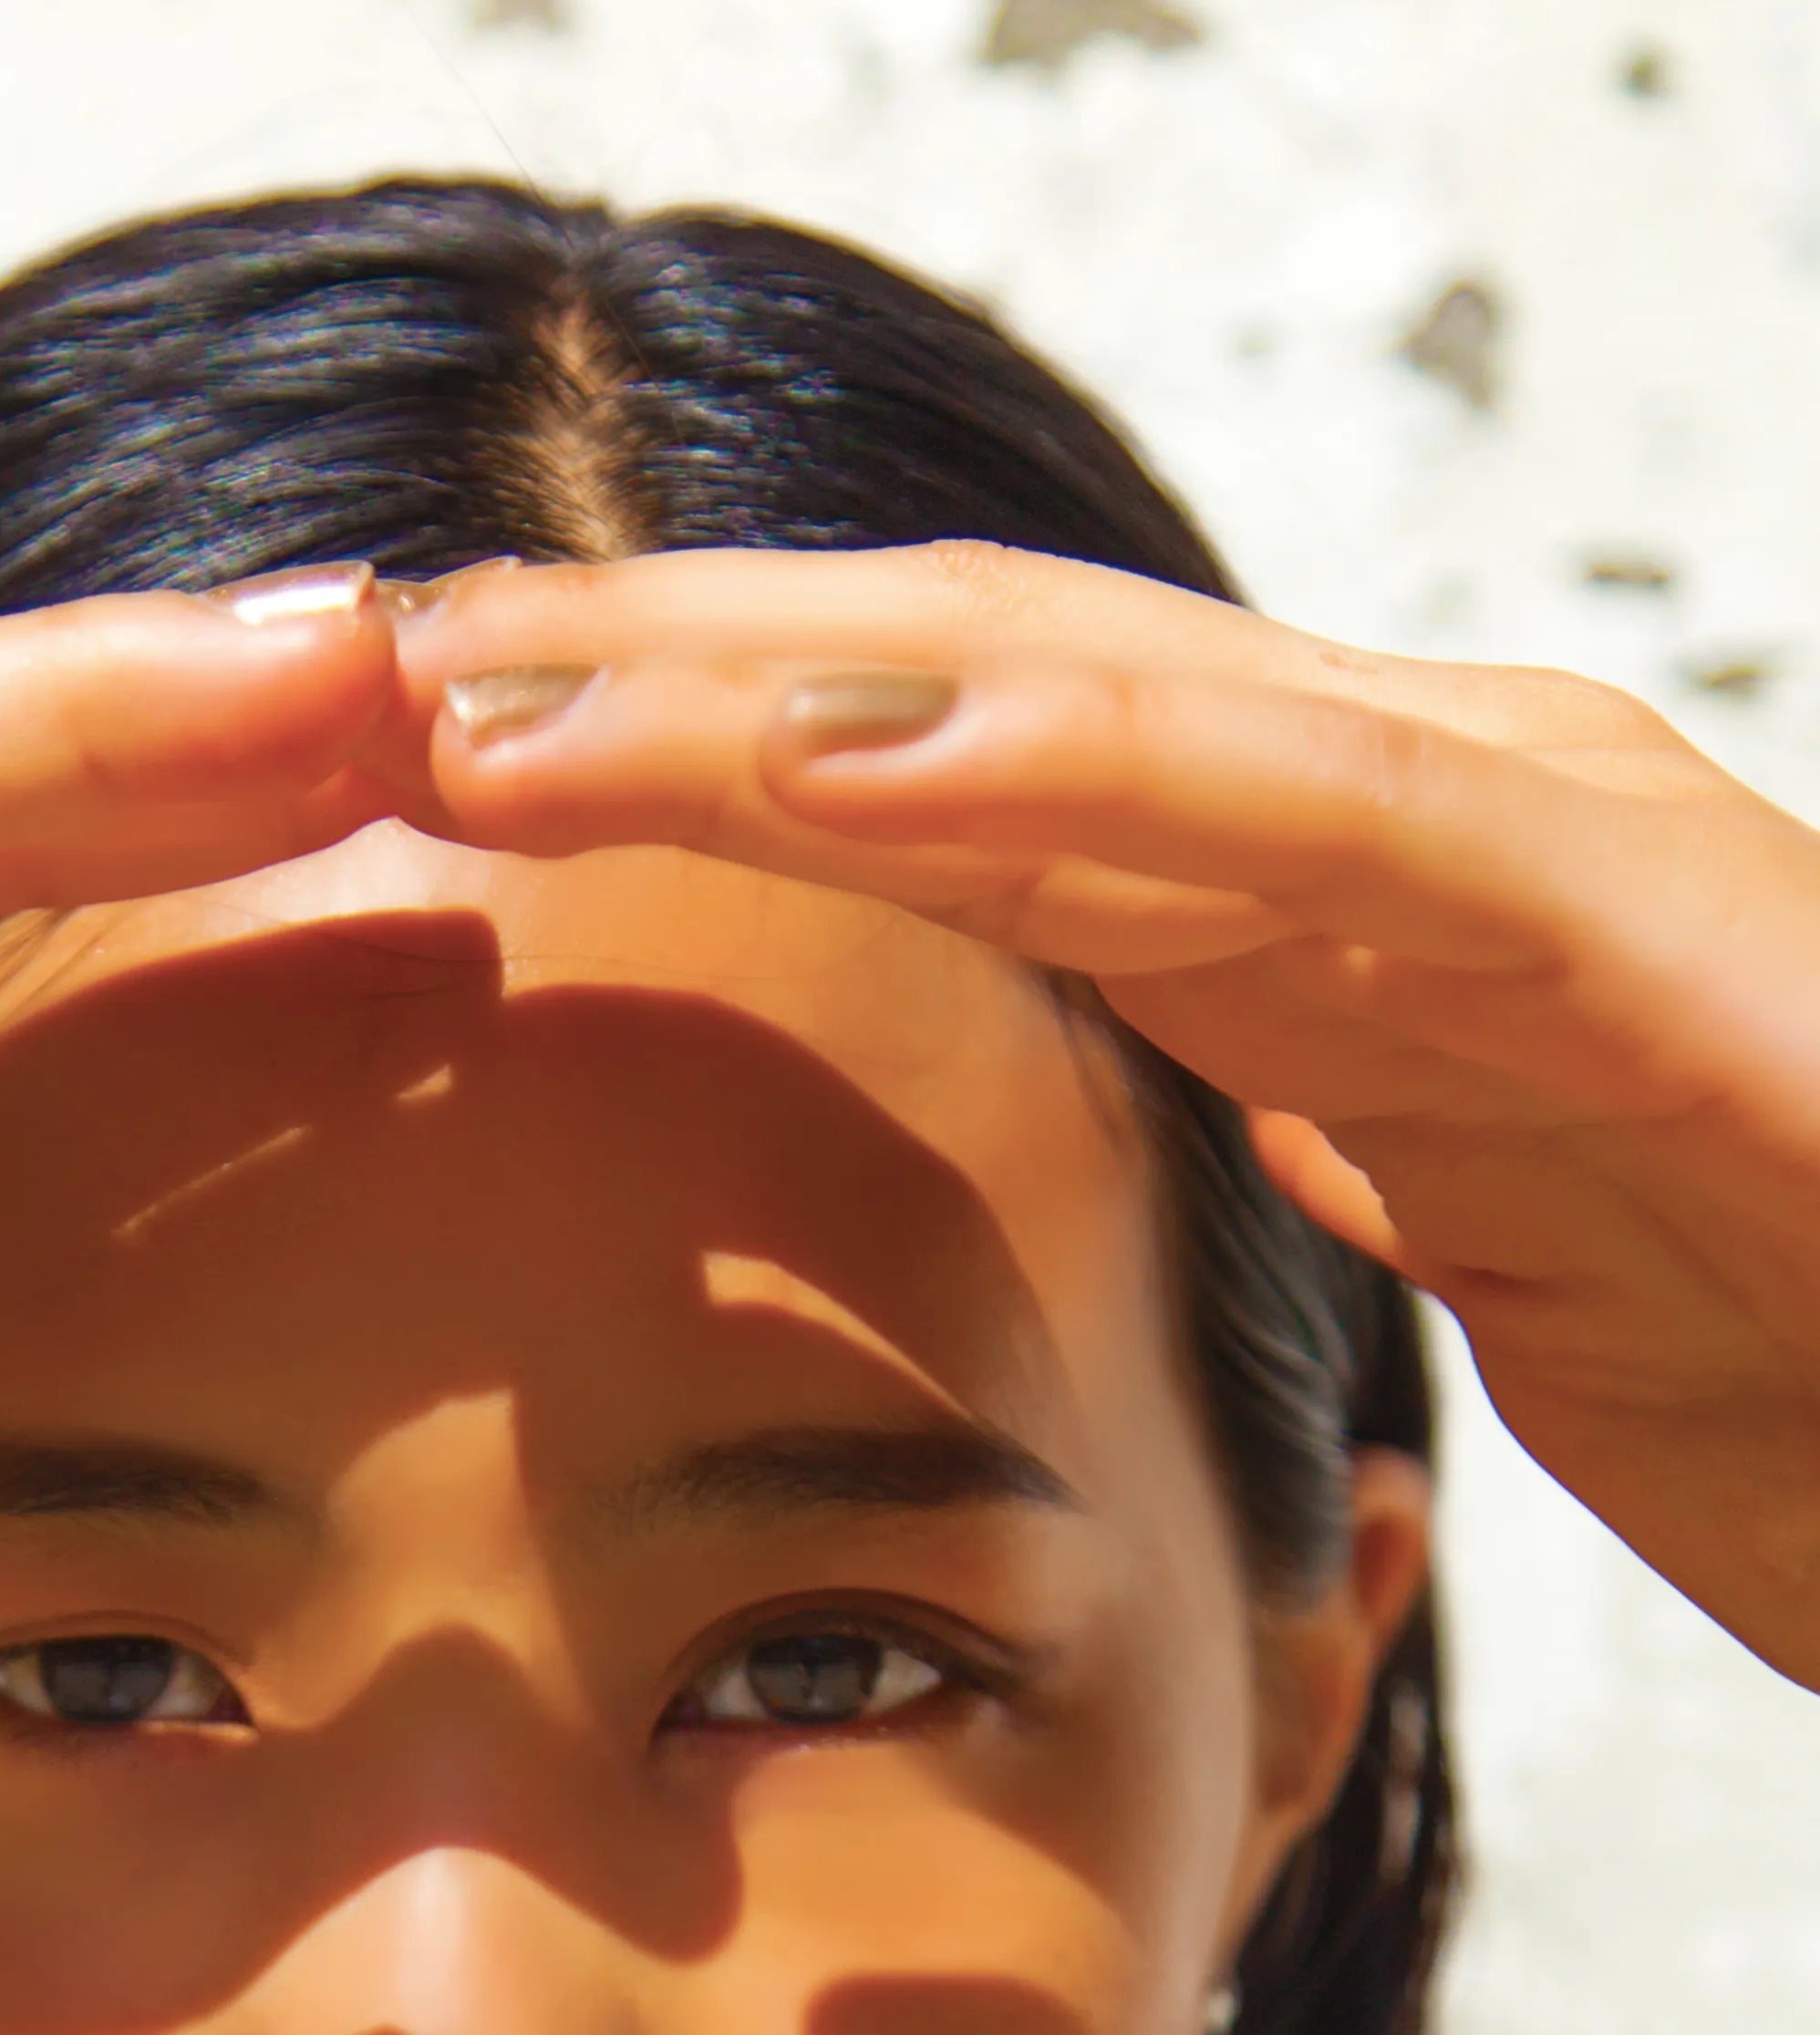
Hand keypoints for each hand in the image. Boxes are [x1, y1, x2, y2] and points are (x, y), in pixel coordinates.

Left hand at [387, 548, 1819, 1684]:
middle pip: (964, 705)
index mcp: (1346, 910)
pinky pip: (1313, 838)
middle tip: (361, 686)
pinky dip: (1074, 781)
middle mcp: (1416, 823)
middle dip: (656, 682)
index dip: (680, 766)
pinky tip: (852, 756)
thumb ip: (1355, 1120)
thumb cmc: (1816, 1353)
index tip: (418, 794)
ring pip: (1089, 718)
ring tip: (496, 694)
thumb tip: (1233, 1085)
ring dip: (769, 694)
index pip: (956, 794)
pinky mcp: (1628, 948)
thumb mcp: (1493, 1241)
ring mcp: (1526, 852)